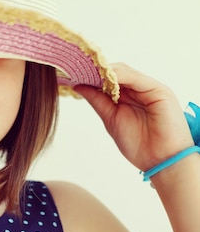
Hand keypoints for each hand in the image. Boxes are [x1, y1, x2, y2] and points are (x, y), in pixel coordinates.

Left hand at [74, 62, 193, 171]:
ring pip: (124, 72)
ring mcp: (150, 88)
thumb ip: (97, 100)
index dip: (91, 75)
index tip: (71, 73)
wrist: (160, 161)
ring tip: (86, 72)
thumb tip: (78, 85)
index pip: (108, 78)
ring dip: (105, 71)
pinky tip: (105, 77)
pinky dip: (120, 75)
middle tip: (75, 69)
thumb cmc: (139, 144)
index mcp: (129, 96)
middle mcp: (140, 89)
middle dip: (95, 71)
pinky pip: (137, 78)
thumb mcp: (110, 118)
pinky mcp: (159, 91)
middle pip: (115, 72)